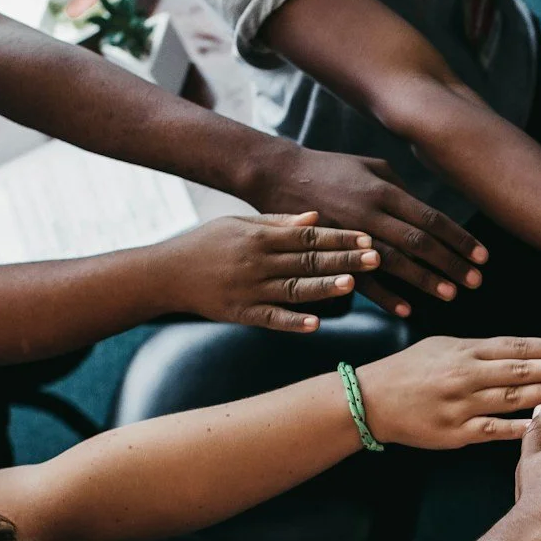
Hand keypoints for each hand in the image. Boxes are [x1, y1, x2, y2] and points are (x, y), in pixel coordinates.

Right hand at [164, 212, 380, 330]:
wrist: (164, 274)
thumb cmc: (205, 244)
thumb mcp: (238, 224)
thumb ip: (277, 222)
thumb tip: (314, 216)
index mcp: (259, 237)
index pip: (307, 235)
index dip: (338, 237)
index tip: (367, 237)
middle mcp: (257, 262)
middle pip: (307, 260)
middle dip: (343, 259)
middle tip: (376, 258)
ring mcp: (249, 289)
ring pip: (294, 289)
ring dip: (324, 287)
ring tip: (352, 284)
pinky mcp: (240, 313)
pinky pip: (271, 319)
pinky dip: (293, 322)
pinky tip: (316, 324)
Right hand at [241, 143, 486, 317]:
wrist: (278, 174)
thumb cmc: (330, 169)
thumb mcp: (370, 166)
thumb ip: (401, 187)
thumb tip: (427, 211)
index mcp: (384, 190)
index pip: (431, 217)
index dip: (458, 238)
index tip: (482, 255)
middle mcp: (371, 212)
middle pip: (419, 241)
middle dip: (450, 263)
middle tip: (475, 281)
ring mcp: (350, 233)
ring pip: (395, 262)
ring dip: (425, 280)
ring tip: (450, 295)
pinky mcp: (330, 251)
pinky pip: (362, 278)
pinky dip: (386, 296)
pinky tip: (407, 309)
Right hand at [356, 336, 540, 448]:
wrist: (371, 399)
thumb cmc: (409, 370)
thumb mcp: (442, 347)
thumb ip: (479, 349)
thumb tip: (520, 349)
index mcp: (464, 352)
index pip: (514, 346)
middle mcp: (465, 376)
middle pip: (518, 370)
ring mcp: (461, 405)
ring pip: (510, 398)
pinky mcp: (455, 433)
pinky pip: (492, 430)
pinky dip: (517, 426)